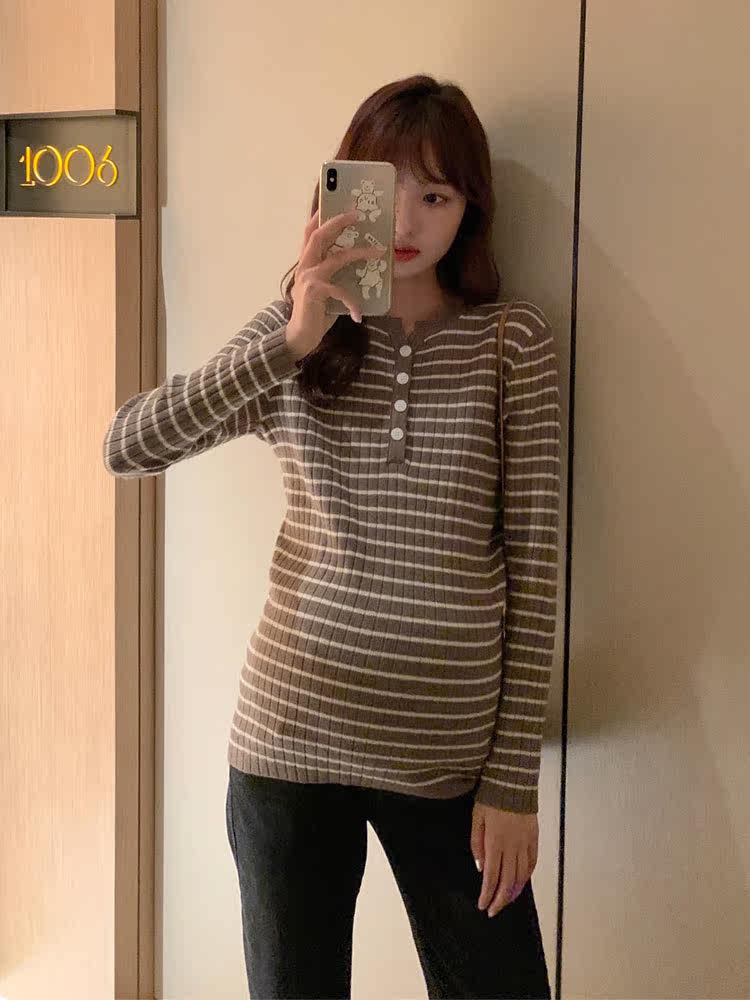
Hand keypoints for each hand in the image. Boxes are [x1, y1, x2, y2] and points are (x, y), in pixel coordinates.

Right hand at [286, 207, 383, 360]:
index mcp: (306, 262)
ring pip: (337, 257)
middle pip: (319, 235)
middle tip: (358, 214)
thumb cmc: (315, 312)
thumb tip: (357, 260)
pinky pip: (340, 291)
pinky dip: (352, 302)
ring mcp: (308, 278)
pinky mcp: (314, 292)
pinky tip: (359, 314)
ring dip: (360, 253)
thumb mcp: (325, 287)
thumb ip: (334, 273)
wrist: (300, 336)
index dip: (320, 215)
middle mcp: (304, 266)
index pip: (310, 232)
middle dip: (339, 222)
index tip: (335, 200)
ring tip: (379, 252)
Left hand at [470, 800, 538, 916]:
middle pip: (508, 881)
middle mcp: (512, 847)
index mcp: (495, 843)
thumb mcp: (476, 818)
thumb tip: (480, 868)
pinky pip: (532, 863)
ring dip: (513, 892)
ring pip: (522, 875)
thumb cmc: (490, 799)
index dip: (487, 894)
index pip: (492, 877)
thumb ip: (477, 844)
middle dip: (500, 900)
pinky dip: (526, 877)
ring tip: (505, 902)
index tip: (482, 906)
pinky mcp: (534, 838)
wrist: (513, 782)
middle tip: (493, 911)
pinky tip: (521, 884)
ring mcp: (525, 843)